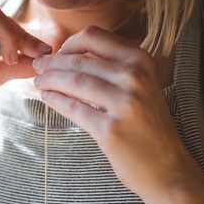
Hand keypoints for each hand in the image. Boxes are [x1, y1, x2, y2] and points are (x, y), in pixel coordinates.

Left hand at [33, 26, 190, 199]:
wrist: (165, 166)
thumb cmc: (147, 124)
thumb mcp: (140, 86)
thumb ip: (113, 68)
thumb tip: (72, 57)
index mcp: (141, 60)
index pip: (94, 37)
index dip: (69, 43)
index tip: (57, 54)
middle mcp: (134, 77)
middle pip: (79, 60)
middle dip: (51, 63)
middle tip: (38, 67)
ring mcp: (124, 103)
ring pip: (73, 82)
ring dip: (49, 80)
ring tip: (38, 82)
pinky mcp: (110, 130)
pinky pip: (73, 108)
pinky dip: (54, 100)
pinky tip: (46, 97)